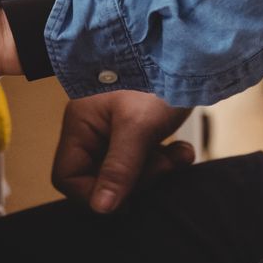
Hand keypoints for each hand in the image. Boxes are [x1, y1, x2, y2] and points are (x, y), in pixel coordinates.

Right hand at [52, 90, 193, 213]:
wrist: (194, 54)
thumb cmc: (158, 80)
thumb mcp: (139, 126)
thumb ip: (119, 168)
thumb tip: (101, 209)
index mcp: (81, 121)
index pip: (68, 175)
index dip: (93, 193)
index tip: (127, 198)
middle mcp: (94, 125)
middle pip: (99, 177)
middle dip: (135, 180)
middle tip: (161, 167)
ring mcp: (117, 126)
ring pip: (126, 171)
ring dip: (154, 170)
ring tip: (176, 158)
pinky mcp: (140, 128)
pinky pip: (145, 158)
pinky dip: (165, 160)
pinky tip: (182, 152)